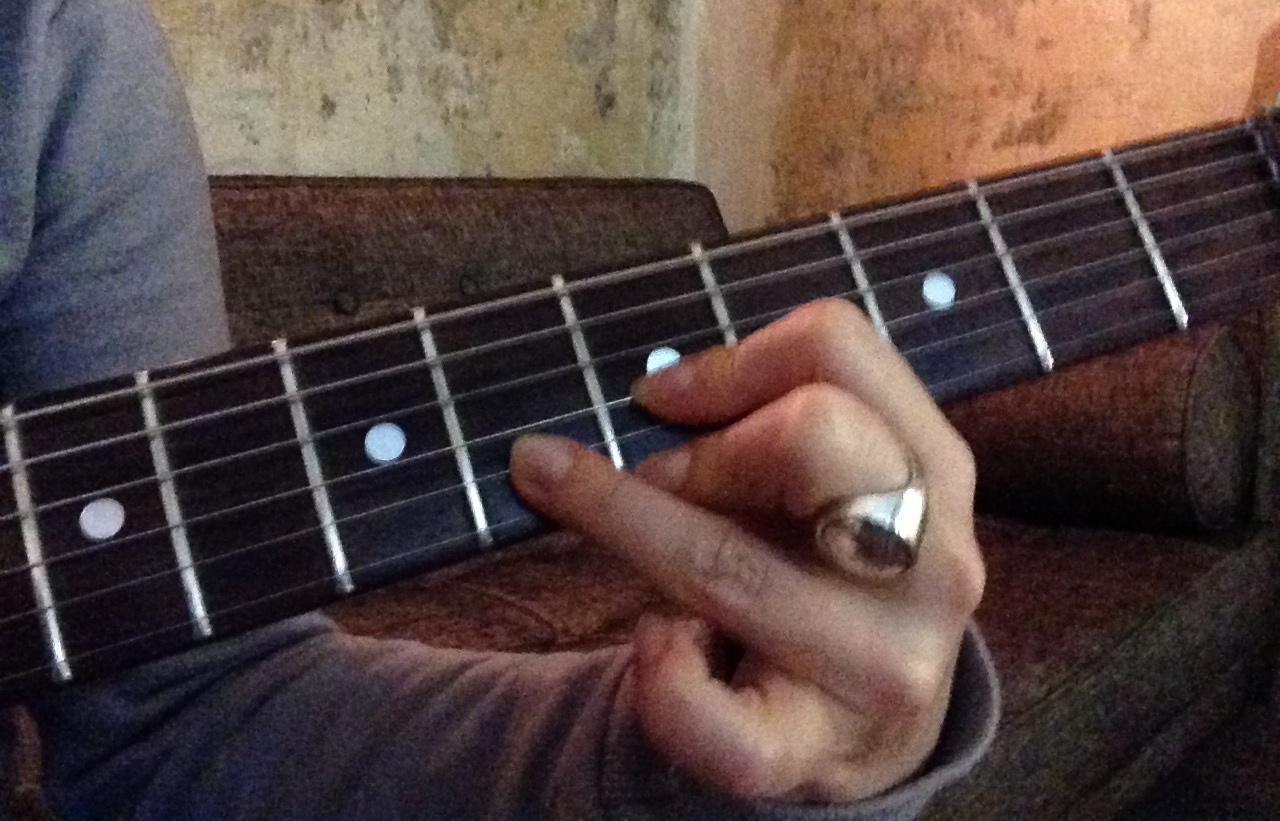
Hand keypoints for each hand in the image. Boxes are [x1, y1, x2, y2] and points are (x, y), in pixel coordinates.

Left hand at [509, 299, 984, 801]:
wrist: (859, 722)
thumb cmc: (821, 571)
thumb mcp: (831, 481)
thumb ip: (771, 420)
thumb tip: (657, 395)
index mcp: (936, 468)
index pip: (836, 348)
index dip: (729, 360)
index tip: (659, 394)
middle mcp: (933, 562)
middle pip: (808, 437)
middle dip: (700, 449)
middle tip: (652, 475)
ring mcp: (884, 663)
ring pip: (729, 566)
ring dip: (635, 528)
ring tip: (616, 531)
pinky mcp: (813, 748)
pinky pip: (706, 713)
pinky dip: (654, 670)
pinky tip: (656, 641)